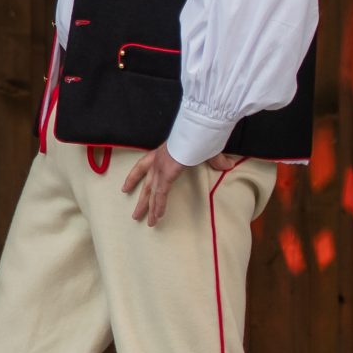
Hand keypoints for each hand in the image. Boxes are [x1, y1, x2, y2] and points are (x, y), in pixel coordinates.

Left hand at [119, 146, 242, 225]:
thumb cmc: (200, 135)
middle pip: (146, 185)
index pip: (142, 166)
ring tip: (147, 223)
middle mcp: (157, 161)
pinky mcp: (166, 174)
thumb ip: (215, 160)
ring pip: (152, 193)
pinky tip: (157, 217)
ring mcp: (160, 168)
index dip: (133, 178)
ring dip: (149, 209)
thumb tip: (227, 165)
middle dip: (142, 201)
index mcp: (161, 153)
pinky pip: (161, 194)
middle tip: (136, 214)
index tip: (124, 188)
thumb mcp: (205, 150)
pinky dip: (159, 206)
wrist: (197, 129)